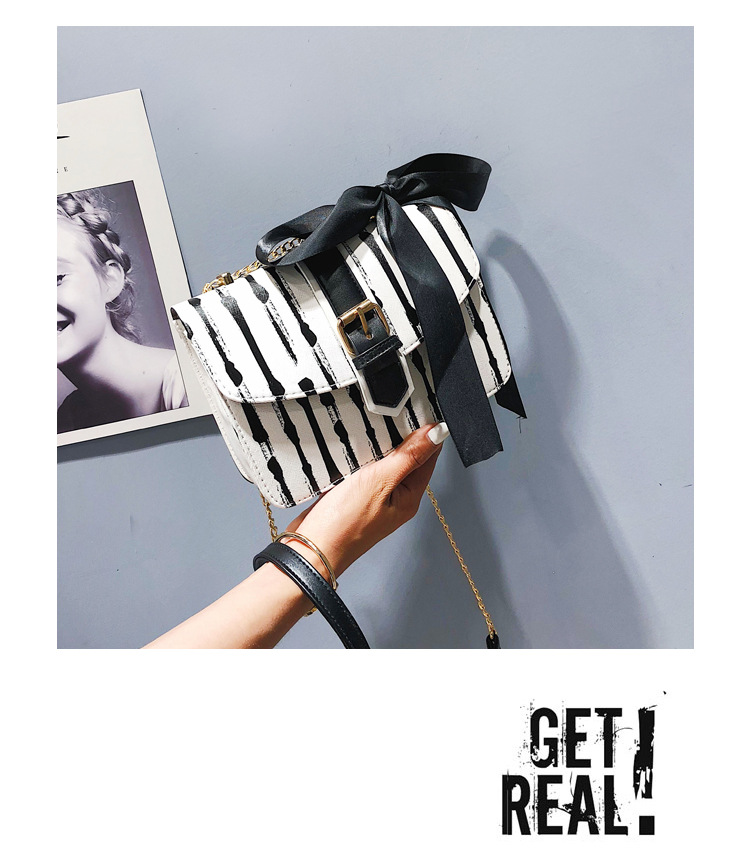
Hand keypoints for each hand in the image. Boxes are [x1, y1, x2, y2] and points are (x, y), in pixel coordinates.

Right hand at [282, 422, 448, 577]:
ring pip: (383, 462)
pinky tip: (351, 446)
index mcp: (410, 497)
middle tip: (391, 410)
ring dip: (377, 445)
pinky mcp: (353, 497)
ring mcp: (373, 499)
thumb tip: (438, 433)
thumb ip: (409, 456)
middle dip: (400, 435)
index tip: (419, 406)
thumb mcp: (381, 481)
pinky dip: (359, 456)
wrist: (309, 549)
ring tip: (370, 424)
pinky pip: (363, 471)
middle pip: (406, 458)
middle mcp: (395, 498)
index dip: (426, 430)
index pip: (428, 456)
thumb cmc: (344, 524)